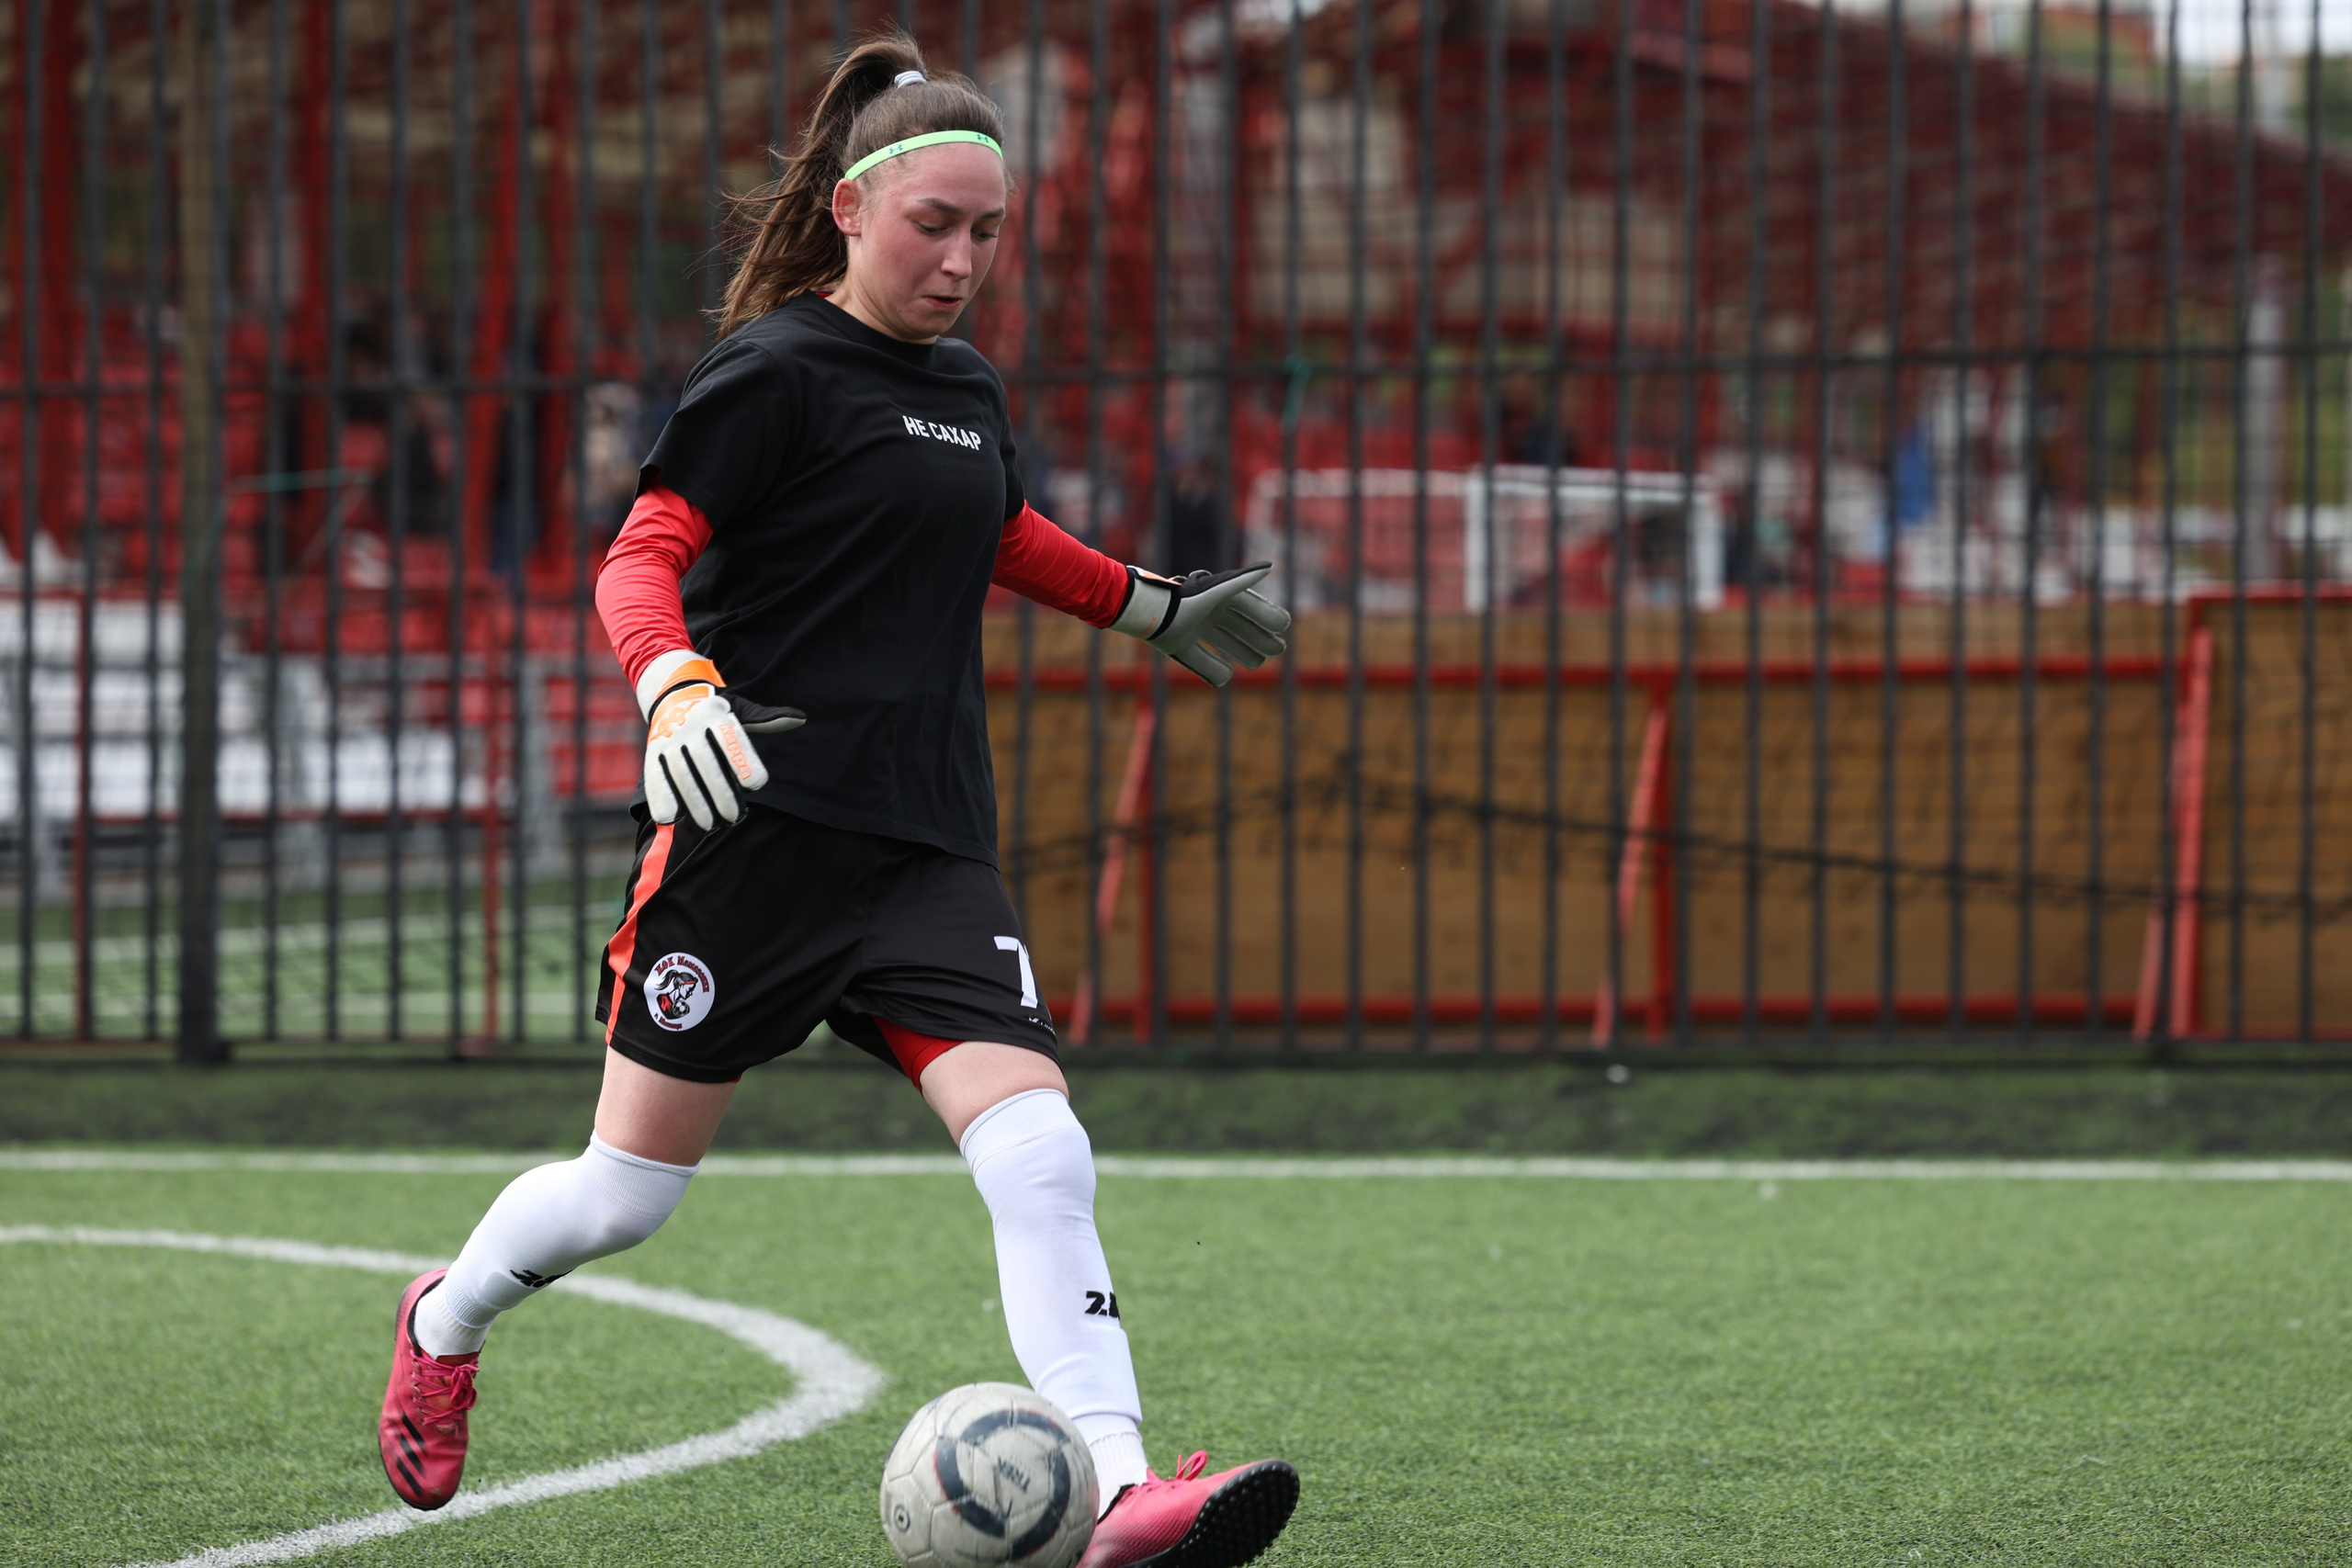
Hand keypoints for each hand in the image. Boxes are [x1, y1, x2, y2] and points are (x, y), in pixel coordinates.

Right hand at [640, 657, 803, 828]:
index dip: (743, 762)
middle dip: (720, 793)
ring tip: (710, 825)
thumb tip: (799, 719)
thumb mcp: (740, 709)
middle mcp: (689, 725)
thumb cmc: (716, 711)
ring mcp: (668, 739)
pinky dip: (661, 798)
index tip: (755, 784)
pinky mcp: (652, 752)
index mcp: (714, 713)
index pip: (730, 739)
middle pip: (706, 762)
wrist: (673, 695)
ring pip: (681, 774)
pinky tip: (671, 818)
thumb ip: (766, 719)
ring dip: (694, 802)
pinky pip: (655, 777)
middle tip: (734, 817)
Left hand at [1109, 562, 1291, 686]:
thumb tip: (1270, 567)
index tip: (1281, 628)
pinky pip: (1200, 660)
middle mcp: (1209, 613)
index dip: (1269, 617)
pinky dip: (1214, 670)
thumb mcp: (1221, 590)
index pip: (1252, 608)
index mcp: (1221, 598)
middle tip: (1276, 649)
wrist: (1154, 613)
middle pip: (1243, 628)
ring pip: (1225, 644)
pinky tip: (1226, 676)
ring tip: (1257, 662)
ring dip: (1244, 653)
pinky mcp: (1179, 646)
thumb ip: (1245, 580)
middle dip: (1261, 638)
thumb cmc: (1190, 599)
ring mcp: (1195, 630)